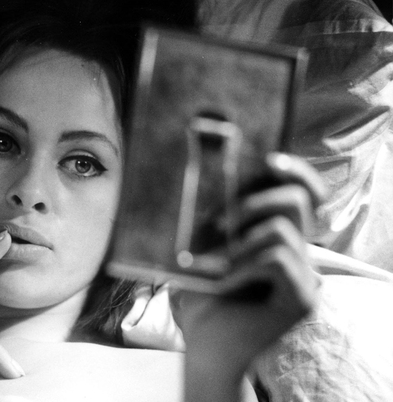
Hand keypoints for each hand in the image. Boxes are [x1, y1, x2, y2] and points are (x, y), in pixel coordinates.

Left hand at [170, 153, 325, 374]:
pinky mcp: (303, 299)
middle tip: (219, 224)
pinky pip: (277, 260)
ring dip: (239, 242)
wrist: (206, 346)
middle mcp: (300, 253)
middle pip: (297, 201)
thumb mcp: (205, 247)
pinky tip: (222, 282)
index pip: (304, 192)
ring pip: (282, 230)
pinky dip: (243, 266)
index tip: (270, 161)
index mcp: (279, 236)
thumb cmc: (202, 295)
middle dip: (253, 202)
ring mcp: (306, 276)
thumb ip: (219, 217)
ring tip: (213, 263)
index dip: (295, 171)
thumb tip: (209, 172)